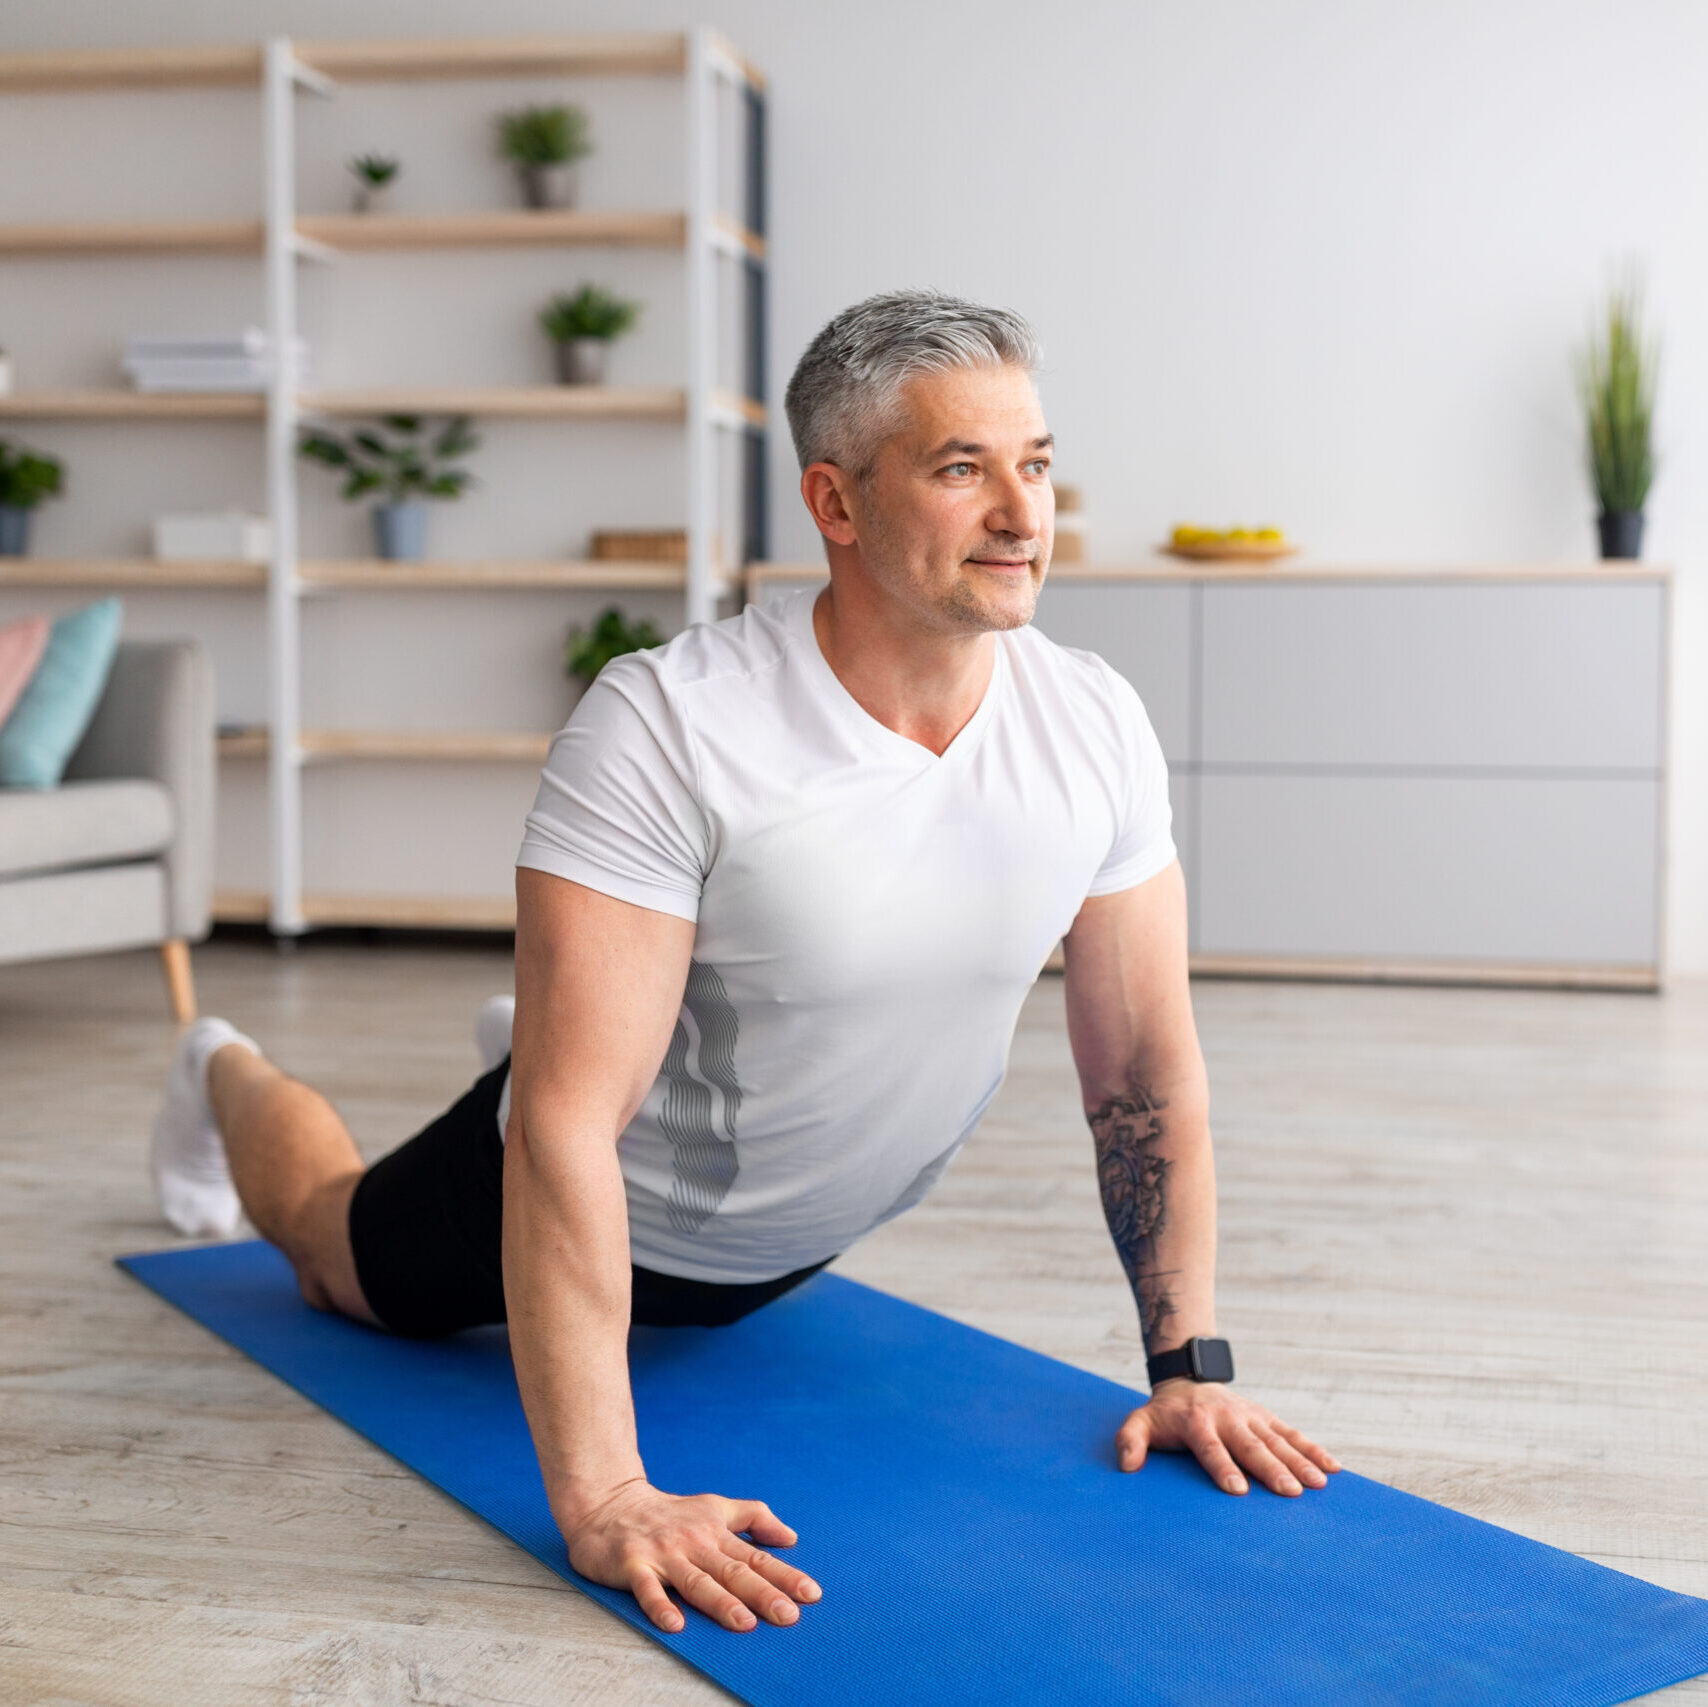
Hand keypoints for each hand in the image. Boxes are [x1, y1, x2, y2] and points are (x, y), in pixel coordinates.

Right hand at [563, 1478, 820, 1633]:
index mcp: (715, 1532)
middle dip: (762, 1594)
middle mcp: (694, 1543)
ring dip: (720, 1602)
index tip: (811, 1594)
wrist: (608, 1504)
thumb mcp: (714, 1507)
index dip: (784, 1575)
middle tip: (789, 1615)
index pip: (755, 1557)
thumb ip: (753, 1518)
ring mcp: (664, 1554)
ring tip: (744, 1623)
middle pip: (732, 1572)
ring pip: (696, 1582)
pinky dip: (660, 1606)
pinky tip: (675, 1623)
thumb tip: (791, 1538)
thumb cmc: (667, 1512)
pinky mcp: (633, 1565)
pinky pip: (648, 1589)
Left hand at [1116, 1382, 1340, 1495]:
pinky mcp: (1265, 1417)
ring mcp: (1250, 1417)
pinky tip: (1332, 1468)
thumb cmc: (1164, 1414)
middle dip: (1271, 1469)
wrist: (1188, 1379)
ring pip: (1277, 1440)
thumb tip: (1126, 1466)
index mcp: (1196, 1423)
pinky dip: (1312, 1448)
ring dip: (1299, 1461)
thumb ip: (1130, 1440)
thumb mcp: (1140, 1421)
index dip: (1223, 1467)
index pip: (1211, 1448)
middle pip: (1251, 1446)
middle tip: (1290, 1491)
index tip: (1237, 1490)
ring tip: (1318, 1484)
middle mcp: (1227, 1418)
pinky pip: (1292, 1433)